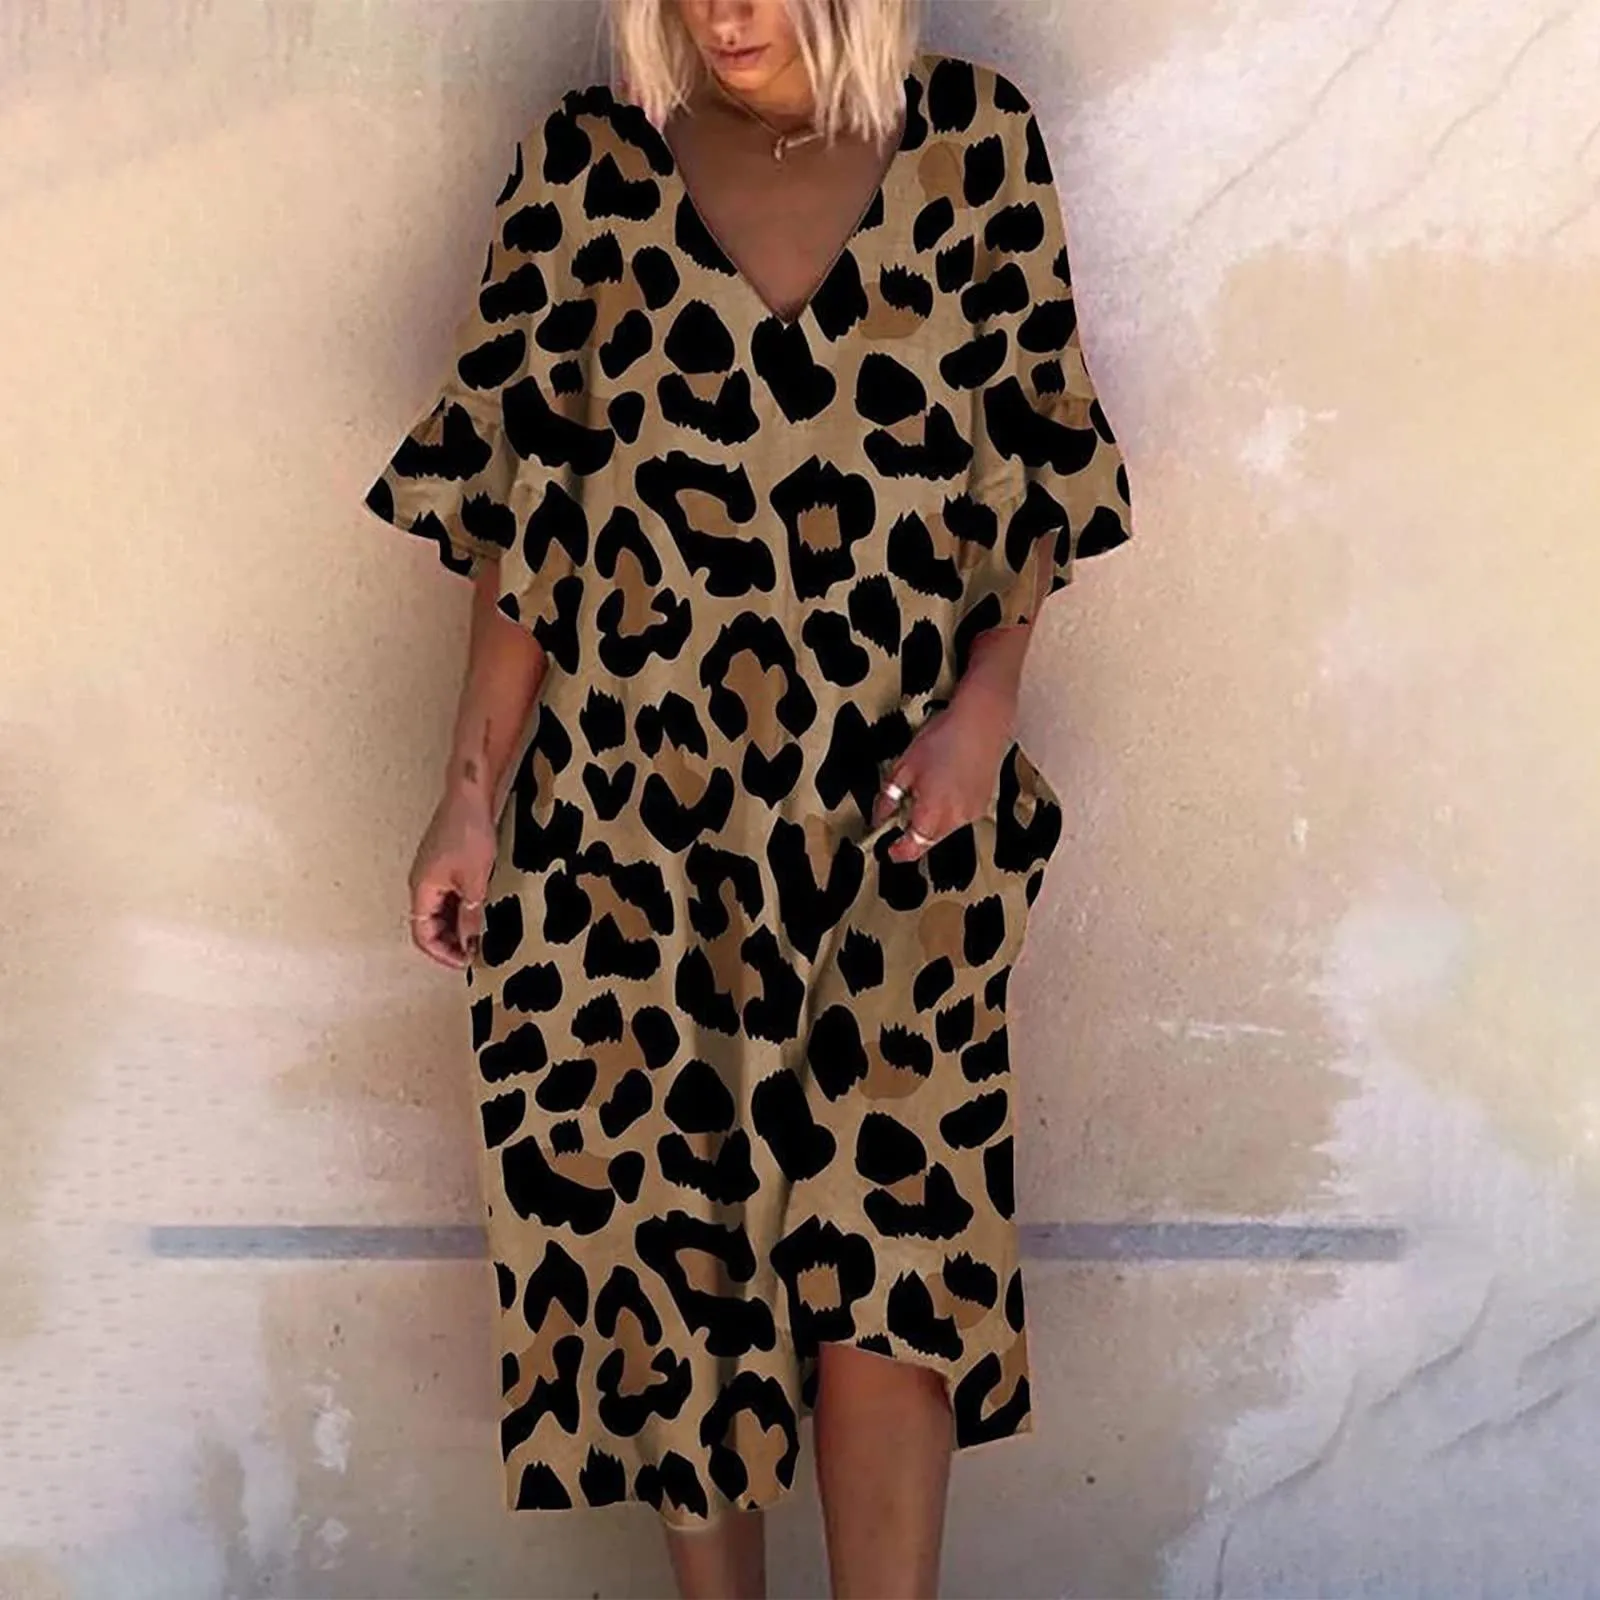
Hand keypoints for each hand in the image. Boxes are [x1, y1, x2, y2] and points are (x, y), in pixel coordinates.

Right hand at [408, 785, 496, 968]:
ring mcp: (431, 873)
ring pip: (438, 911)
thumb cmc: (468, 832)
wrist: (469, 796)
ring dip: (455, 926)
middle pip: (428, 925)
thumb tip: (469, 941)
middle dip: (449, 942)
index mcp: (422, 890)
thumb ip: (470, 914)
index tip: (466, 961)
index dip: (443, 953)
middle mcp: (421, 883)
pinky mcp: (443, 863)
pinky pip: (446, 895)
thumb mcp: (475, 880)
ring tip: (479, 935)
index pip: (422, 935)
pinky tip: (479, 911)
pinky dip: (459, 908)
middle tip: (475, 952)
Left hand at [873, 683, 1017, 863]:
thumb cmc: (944, 739)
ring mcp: (972, 812)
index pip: (912, 849)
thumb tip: (879, 814)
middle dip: (913, 833)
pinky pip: (960, 815)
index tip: (888, 848)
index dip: (898, 852)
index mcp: (931, 814)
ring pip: (945, 828)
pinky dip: (948, 808)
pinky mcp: (983, 802)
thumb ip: (888, 796)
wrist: (982, 721)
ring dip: (931, 819)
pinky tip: (944, 784)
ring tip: (926, 789)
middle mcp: (955, 820)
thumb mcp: (904, 766)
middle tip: (900, 814)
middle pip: (929, 841)